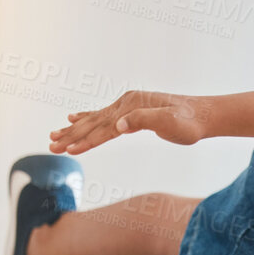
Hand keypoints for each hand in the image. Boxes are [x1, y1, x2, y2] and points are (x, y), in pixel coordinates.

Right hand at [49, 90, 211, 154]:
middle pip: (93, 123)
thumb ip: (145, 121)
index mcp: (131, 107)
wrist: (203, 115)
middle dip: (71, 136)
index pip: (104, 128)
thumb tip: (119, 125)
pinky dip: (87, 118)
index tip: (68, 151)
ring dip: (73, 129)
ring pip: (94, 119)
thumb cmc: (190, 123)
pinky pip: (103, 115)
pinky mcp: (130, 110)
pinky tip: (74, 117)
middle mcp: (125, 103)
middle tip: (50, 145)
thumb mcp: (171, 124)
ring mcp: (127, 105)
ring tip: (53, 135)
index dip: (85, 141)